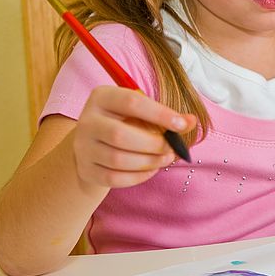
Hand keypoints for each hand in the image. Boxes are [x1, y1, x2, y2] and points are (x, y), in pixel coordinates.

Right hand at [72, 86, 196, 189]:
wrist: (93, 144)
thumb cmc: (124, 123)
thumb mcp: (142, 113)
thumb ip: (167, 116)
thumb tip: (191, 121)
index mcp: (102, 97)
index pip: (131, 102)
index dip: (159, 114)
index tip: (182, 124)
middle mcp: (87, 121)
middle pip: (120, 135)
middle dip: (153, 144)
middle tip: (172, 148)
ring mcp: (83, 147)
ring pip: (117, 159)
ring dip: (148, 161)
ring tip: (165, 159)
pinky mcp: (86, 169)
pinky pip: (114, 178)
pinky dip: (138, 176)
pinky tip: (151, 169)